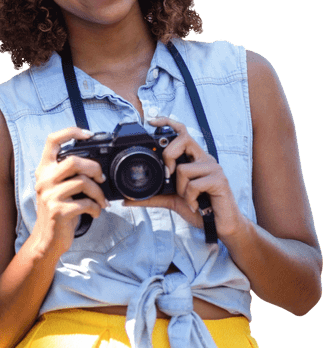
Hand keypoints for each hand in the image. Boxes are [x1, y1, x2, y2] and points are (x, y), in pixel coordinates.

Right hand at [32, 126, 108, 256]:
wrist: (48, 240)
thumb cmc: (59, 212)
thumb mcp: (58, 188)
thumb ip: (68, 174)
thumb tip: (95, 165)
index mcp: (44, 170)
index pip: (52, 141)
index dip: (71, 132)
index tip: (88, 135)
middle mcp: (44, 180)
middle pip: (73, 161)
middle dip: (94, 168)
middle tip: (101, 179)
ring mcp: (50, 196)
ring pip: (83, 182)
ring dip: (98, 193)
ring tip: (101, 201)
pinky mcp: (58, 211)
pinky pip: (85, 203)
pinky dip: (96, 208)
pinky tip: (95, 212)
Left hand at [123, 116, 242, 239]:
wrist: (220, 226)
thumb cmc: (200, 210)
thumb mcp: (172, 201)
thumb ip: (152, 197)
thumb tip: (127, 200)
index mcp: (195, 160)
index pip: (183, 133)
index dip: (168, 123)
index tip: (152, 121)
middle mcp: (205, 159)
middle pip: (184, 139)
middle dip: (169, 156)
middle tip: (169, 176)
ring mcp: (214, 168)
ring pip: (184, 168)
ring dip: (181, 189)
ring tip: (190, 200)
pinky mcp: (219, 180)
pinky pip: (194, 184)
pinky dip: (190, 198)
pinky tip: (197, 205)